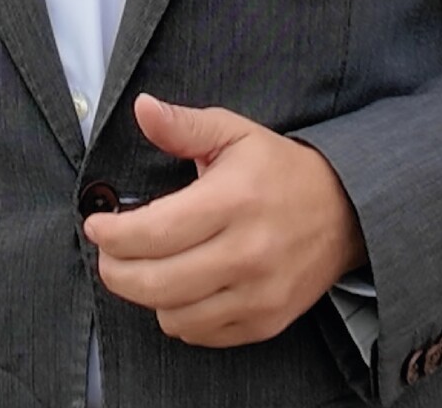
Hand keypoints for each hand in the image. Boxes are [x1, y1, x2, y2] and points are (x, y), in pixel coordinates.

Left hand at [83, 93, 366, 347]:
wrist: (345, 212)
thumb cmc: (278, 169)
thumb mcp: (233, 133)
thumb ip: (182, 125)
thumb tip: (142, 107)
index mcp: (234, 200)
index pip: (155, 231)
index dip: (113, 233)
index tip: (96, 224)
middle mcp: (247, 252)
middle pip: (157, 282)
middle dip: (115, 270)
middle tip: (107, 254)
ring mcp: (259, 294)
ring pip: (174, 315)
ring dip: (147, 294)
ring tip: (144, 267)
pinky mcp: (266, 321)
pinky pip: (201, 334)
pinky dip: (179, 316)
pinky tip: (179, 288)